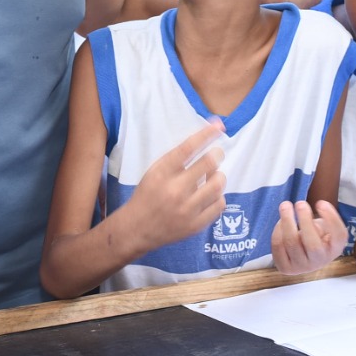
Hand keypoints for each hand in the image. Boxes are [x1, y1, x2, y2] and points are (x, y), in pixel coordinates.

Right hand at [122, 119, 226, 251]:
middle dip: (217, 154)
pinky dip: (218, 196)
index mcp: (162, 173)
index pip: (188, 148)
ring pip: (217, 185)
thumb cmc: (147, 195)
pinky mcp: (195, 225)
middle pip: (208, 164)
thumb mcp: (154, 171)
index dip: (206, 134)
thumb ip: (176, 159)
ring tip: (213, 176)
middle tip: (217, 153)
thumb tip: (202, 141)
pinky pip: (219, 205)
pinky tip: (211, 195)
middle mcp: (175, 190)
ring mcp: (186, 210)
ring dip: (219, 176)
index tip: (218, 126)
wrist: (137, 229)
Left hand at [272, 200, 348, 273]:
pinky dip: (278, 230)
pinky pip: (278, 246)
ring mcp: (302, 267)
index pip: (338, 236)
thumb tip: (304, 212)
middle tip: (300, 203)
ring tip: (286, 205)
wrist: (306, 257)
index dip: (330, 218)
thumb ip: (323, 220)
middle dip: (305, 220)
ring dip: (287, 221)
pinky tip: (281, 222)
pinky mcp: (285, 268)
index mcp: (335, 249)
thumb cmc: (318, 237)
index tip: (320, 202)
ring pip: (291, 243)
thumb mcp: (327, 227)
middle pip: (312, 244)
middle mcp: (320, 261)